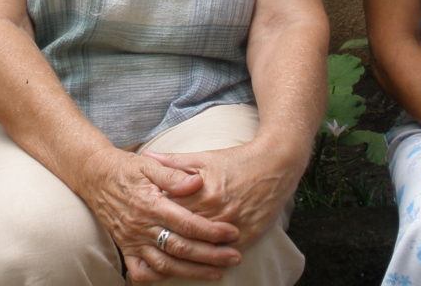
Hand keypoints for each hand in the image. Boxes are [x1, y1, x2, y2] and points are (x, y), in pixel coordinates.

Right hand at [78, 147, 240, 282]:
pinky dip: (158, 279)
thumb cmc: (127, 168)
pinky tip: (177, 277)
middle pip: (180, 248)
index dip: (211, 231)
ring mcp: (132, 241)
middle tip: (234, 256)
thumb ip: (175, 174)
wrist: (95, 176)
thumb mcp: (150, 164)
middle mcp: (141, 226)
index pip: (186, 223)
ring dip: (193, 271)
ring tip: (217, 272)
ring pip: (166, 264)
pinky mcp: (125, 248)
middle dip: (210, 255)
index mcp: (151, 204)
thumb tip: (198, 182)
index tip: (232, 233)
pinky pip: (141, 272)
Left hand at [143, 140, 301, 247]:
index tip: (144, 217)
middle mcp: (216, 212)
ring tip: (172, 258)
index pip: (171, 210)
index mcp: (202, 192)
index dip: (156, 215)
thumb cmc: (237, 160)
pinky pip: (225, 254)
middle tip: (152, 241)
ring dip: (187, 255)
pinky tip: (199, 265)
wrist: (275, 165)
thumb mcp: (204, 157)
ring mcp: (232, 226)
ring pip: (203, 249)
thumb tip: (147, 155)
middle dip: (167, 237)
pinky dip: (212, 260)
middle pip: (185, 232)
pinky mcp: (248, 236)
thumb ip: (174, 162)